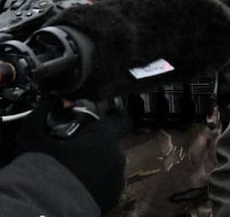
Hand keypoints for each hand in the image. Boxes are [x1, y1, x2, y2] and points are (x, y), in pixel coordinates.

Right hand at [14, 96, 126, 211]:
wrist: (44, 206)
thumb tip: (53, 100)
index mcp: (104, 137)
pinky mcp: (113, 197)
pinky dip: (96, 182)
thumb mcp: (34, 135)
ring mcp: (117, 178)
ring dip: (96, 164)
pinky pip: (107, 184)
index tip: (94, 122)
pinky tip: (79, 184)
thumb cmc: (42, 167)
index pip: (115, 119)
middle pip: (110, 143)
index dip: (104, 118)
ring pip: (109, 164)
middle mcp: (117, 155)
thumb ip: (43, 111)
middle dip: (95, 144)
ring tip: (74, 170)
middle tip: (73, 150)